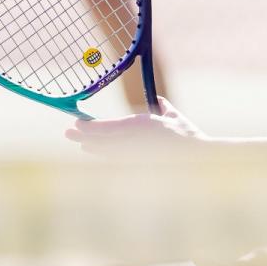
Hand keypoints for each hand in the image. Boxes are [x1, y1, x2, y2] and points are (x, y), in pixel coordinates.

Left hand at [64, 95, 205, 151]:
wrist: (197, 158)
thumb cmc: (188, 135)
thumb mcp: (174, 117)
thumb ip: (164, 107)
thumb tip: (159, 100)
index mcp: (141, 124)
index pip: (108, 126)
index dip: (91, 126)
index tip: (78, 124)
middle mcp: (134, 140)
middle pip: (102, 140)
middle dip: (84, 136)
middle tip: (69, 133)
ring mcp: (135, 154)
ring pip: (107, 151)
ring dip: (93, 147)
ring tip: (82, 145)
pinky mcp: (138, 165)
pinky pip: (117, 160)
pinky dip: (106, 156)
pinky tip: (98, 154)